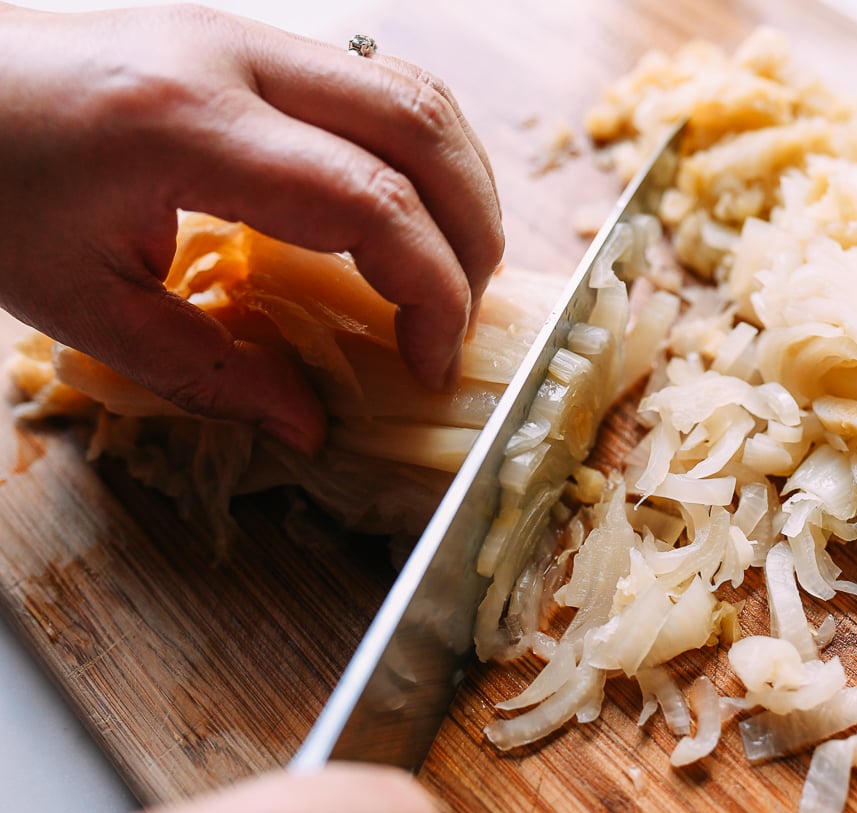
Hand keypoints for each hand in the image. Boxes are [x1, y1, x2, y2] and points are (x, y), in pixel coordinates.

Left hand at [0, 3, 503, 452]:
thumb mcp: (80, 305)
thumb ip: (208, 371)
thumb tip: (309, 426)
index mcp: (184, 126)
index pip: (370, 200)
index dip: (432, 290)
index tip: (432, 363)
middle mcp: (233, 59)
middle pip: (419, 127)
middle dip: (472, 234)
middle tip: (463, 318)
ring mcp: (247, 34)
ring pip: (414, 90)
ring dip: (461, 185)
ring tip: (454, 270)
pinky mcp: (251, 39)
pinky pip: (378, 81)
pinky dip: (421, 153)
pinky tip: (412, 212)